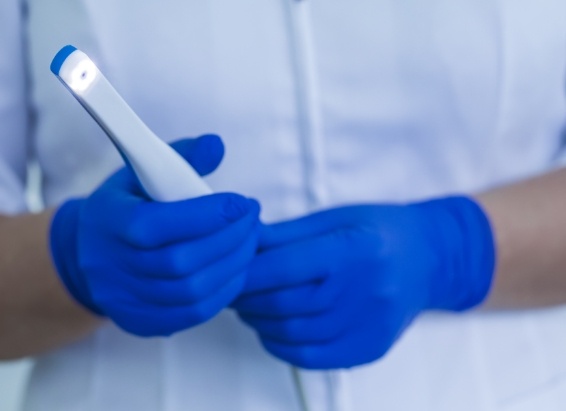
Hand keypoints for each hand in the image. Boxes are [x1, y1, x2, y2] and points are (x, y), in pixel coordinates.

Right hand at [50, 135, 260, 336]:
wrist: (90, 253)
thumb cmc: (127, 206)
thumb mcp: (142, 172)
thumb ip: (181, 157)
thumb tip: (216, 145)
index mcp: (108, 222)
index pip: (157, 225)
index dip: (206, 215)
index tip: (241, 202)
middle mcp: (111, 266)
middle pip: (181, 262)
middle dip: (230, 239)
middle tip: (253, 219)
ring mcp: (125, 300)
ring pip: (192, 292)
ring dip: (233, 265)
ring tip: (251, 240)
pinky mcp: (141, 322)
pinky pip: (193, 314)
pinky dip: (224, 291)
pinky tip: (237, 268)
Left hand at [233, 197, 494, 368]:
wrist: (428, 259)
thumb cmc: (379, 231)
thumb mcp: (334, 218)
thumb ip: (286, 234)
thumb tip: (241, 242)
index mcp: (353, 250)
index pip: (283, 268)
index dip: (246, 272)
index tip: (226, 269)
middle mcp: (363, 291)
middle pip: (283, 304)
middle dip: (245, 298)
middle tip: (231, 288)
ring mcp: (368, 325)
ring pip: (292, 334)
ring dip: (259, 321)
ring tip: (249, 306)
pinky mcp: (368, 348)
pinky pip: (311, 357)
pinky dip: (281, 345)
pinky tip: (272, 329)